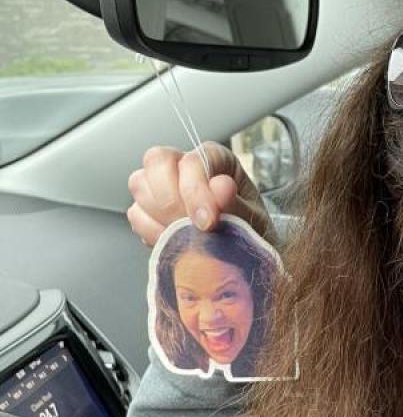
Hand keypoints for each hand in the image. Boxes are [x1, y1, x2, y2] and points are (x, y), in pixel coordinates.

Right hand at [127, 141, 268, 246]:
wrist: (243, 257)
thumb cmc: (250, 231)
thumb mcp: (252, 218)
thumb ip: (236, 203)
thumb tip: (220, 187)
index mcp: (215, 159)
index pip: (193, 160)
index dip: (196, 191)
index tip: (208, 222)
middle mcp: (184, 165)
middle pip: (157, 162)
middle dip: (171, 200)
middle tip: (191, 228)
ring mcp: (162, 185)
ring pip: (140, 185)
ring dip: (162, 217)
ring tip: (187, 236)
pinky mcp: (147, 209)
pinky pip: (136, 214)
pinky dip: (152, 232)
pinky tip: (175, 242)